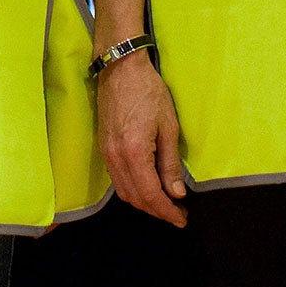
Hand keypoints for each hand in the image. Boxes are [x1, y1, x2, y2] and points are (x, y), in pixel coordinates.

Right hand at [97, 52, 187, 226]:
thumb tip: (177, 193)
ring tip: (164, 203)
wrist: (120, 67)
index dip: (167, 211)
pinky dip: (132, 190)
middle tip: (177, 213)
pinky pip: (117, 180)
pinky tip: (147, 186)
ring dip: (144, 202)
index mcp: (134, 152)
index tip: (182, 219)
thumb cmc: (149, 90)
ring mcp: (106, 153)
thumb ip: (171, 162)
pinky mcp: (103, 148)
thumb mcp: (169, 125)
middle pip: (135, 198)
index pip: (151, 194)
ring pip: (124, 192)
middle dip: (157, 211)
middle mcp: (116, 157)